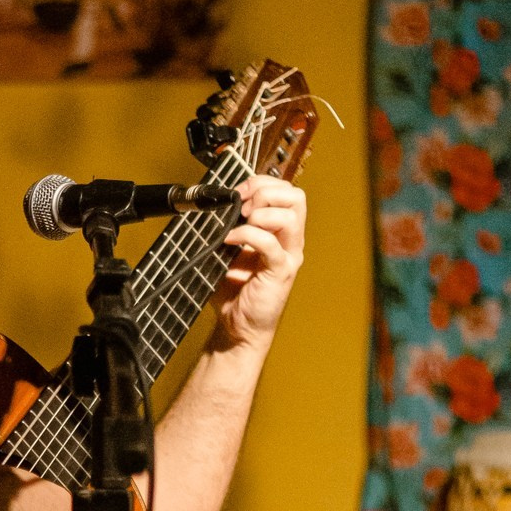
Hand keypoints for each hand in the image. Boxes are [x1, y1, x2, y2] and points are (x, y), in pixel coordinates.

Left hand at [212, 176, 305, 353]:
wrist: (237, 327)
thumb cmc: (234, 291)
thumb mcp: (228, 250)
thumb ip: (229, 226)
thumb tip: (214, 205)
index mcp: (280, 231)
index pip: (286, 191)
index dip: (261, 183)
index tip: (236, 194)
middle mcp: (290, 240)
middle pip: (296, 196)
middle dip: (265, 192)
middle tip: (242, 207)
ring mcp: (288, 256)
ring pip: (291, 215)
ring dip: (261, 212)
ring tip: (240, 223)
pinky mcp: (280, 272)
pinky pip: (271, 244)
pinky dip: (247, 235)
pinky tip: (230, 240)